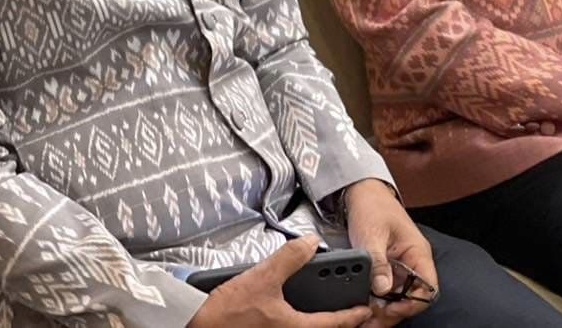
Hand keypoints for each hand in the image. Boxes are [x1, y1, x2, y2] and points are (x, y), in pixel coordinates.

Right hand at [187, 235, 369, 327]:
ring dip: (318, 321)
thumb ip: (290, 258)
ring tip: (325, 308)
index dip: (353, 315)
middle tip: (351, 309)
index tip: (365, 309)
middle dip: (337, 320)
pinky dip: (299, 321)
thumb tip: (310, 243)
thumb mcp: (262, 278)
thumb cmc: (227, 314)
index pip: (334, 323)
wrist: (196, 327)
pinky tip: (293, 310)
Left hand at [345, 179, 435, 325]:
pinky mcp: (386, 270)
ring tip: (365, 318)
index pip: (428, 288)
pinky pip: (386, 292)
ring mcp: (399, 268)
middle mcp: (412, 263)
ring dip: (383, 311)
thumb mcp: (372, 234)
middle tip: (371, 320)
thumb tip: (382, 289)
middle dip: (393, 313)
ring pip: (398, 299)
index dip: (412, 303)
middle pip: (411, 299)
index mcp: (418, 253)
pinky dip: (376, 302)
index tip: (391, 309)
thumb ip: (378, 262)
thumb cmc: (373, 207)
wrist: (361, 194)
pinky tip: (363, 307)